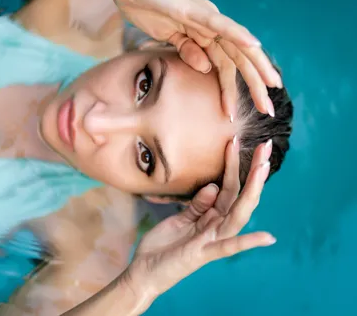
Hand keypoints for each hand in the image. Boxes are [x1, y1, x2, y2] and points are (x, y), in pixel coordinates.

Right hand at [107, 0, 282, 119]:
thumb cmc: (145, 9)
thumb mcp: (168, 38)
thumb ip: (187, 51)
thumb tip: (206, 68)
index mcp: (205, 33)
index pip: (228, 63)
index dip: (241, 85)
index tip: (253, 108)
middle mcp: (211, 24)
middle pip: (238, 58)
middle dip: (255, 83)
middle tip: (268, 110)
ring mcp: (205, 16)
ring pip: (236, 44)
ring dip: (255, 66)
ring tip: (271, 86)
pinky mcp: (194, 10)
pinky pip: (220, 24)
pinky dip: (238, 34)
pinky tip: (254, 46)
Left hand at [125, 138, 274, 302]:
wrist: (144, 273)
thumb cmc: (162, 246)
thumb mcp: (180, 218)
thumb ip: (197, 204)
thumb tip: (214, 186)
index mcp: (211, 217)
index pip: (228, 187)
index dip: (233, 165)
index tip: (237, 140)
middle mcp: (216, 227)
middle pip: (239, 194)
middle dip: (252, 170)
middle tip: (266, 146)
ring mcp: (212, 240)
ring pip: (237, 213)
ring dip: (252, 191)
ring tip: (263, 168)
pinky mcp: (202, 254)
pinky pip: (227, 247)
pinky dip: (248, 242)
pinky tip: (267, 237)